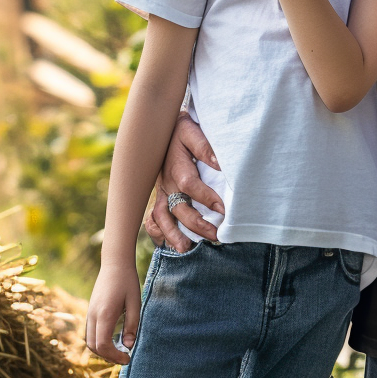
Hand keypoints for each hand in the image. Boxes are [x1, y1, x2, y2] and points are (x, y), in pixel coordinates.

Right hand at [86, 261, 139, 364]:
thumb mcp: (135, 302)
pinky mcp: (90, 311)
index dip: (114, 356)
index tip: (128, 358)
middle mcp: (93, 316)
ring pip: (90, 341)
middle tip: (125, 357)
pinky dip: (99, 341)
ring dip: (102, 350)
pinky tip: (113, 339)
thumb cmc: (128, 281)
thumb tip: (128, 346)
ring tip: (119, 350)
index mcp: (104, 314)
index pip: (103, 345)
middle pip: (94, 347)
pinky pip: (90, 332)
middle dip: (108, 356)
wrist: (115, 263)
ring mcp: (89, 313)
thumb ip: (132, 325)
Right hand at [143, 113, 222, 252]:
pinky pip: (153, 217)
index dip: (206, 198)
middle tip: (216, 236)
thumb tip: (220, 163)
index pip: (191, 186)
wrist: (162, 129)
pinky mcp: (159, 196)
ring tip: (186, 248)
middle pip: (178, 208)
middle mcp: (167, 183)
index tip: (223, 209)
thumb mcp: (193, 132)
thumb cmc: (182, 131)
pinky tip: (167, 243)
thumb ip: (205, 147)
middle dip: (197, 224)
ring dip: (173, 234)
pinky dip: (158, 231)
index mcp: (177, 168)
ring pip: (162, 217)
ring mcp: (161, 191)